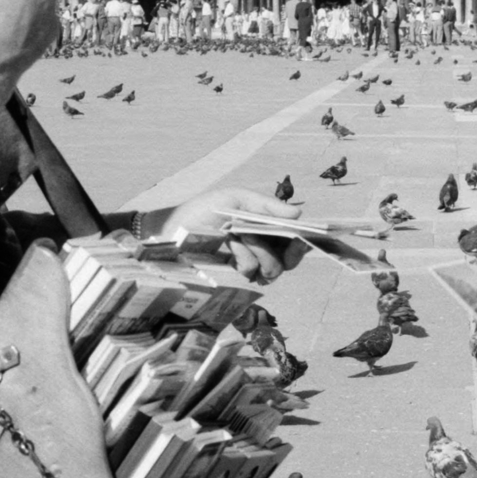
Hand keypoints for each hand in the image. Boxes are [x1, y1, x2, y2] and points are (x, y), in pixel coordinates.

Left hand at [161, 188, 307, 282]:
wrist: (171, 231)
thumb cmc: (202, 211)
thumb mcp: (235, 199)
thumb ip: (266, 206)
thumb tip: (298, 215)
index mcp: (265, 226)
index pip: (295, 238)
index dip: (305, 242)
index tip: (305, 241)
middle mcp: (262, 247)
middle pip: (290, 258)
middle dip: (286, 250)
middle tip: (275, 238)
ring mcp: (250, 264)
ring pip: (274, 268)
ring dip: (260, 252)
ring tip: (238, 236)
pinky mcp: (235, 278)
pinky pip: (253, 273)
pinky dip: (245, 260)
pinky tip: (230, 250)